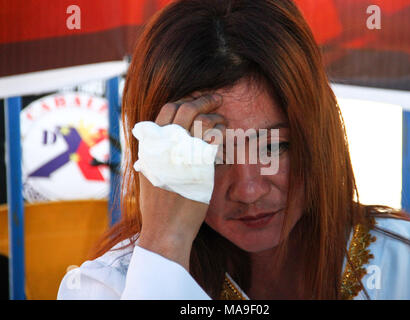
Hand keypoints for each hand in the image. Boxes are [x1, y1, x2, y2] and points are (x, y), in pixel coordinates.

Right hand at [137, 92, 224, 270]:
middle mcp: (165, 144)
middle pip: (186, 108)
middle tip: (217, 98)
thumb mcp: (149, 173)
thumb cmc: (159, 205)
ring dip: (217, 116)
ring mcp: (182, 152)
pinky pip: (214, 138)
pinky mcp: (199, 164)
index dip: (183, 101)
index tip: (195, 100)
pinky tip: (225, 136)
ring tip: (223, 120)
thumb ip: (156, 153)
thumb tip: (164, 139)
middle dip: (204, 99)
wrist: (165, 228)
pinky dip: (222, 133)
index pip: (167, 110)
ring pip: (203, 120)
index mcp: (151, 145)